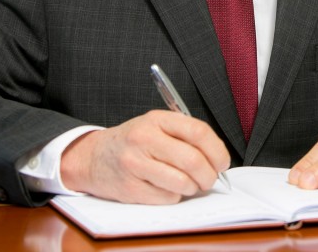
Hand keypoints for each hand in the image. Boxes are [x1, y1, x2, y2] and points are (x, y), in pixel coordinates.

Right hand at [59, 110, 229, 203]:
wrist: (94, 157)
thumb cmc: (133, 142)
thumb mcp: (156, 126)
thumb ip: (184, 135)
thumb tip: (218, 159)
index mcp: (156, 119)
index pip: (198, 131)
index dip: (217, 150)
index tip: (223, 162)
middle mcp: (144, 139)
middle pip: (192, 160)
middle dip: (209, 175)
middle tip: (209, 179)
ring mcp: (135, 164)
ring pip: (182, 182)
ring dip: (193, 187)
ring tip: (189, 184)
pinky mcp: (130, 188)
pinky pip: (167, 197)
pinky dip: (175, 196)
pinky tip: (166, 187)